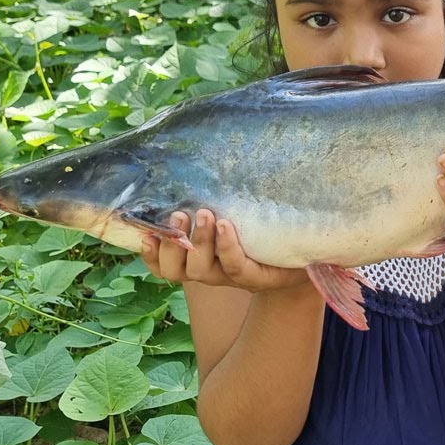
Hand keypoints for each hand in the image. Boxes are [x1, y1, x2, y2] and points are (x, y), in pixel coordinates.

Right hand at [140, 209, 310, 292]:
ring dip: (199, 241)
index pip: (163, 265)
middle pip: (175, 270)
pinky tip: (226, 225)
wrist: (299, 257)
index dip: (150, 254)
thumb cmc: (257, 231)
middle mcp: (208, 271)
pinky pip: (235, 266)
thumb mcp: (230, 215)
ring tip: (206, 214)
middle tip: (179, 214)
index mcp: (196, 259)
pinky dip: (227, 245)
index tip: (145, 233)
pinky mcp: (254, 278)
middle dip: (172, 243)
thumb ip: (208, 202)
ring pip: (200, 270)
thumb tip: (186, 166)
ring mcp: (230, 277)